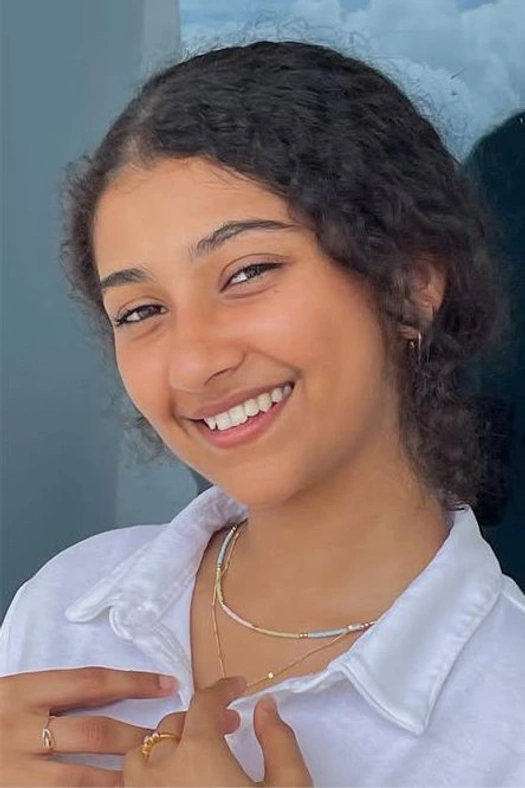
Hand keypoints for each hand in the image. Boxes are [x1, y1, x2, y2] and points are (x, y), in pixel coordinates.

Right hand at [0, 666, 177, 785]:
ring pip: (82, 777)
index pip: (91, 681)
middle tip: (169, 739)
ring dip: (120, 779)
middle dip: (137, 736)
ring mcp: (15, 772)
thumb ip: (58, 695)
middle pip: (95, 732)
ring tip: (149, 779)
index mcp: (22, 691)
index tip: (168, 683)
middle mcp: (21, 729)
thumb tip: (116, 691)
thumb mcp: (14, 696)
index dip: (133, 681)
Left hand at [124, 676, 312, 786]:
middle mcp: (161, 770)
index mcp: (198, 752)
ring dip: (166, 747)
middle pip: (172, 726)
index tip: (240, 688)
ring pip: (140, 756)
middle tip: (229, 729)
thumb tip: (265, 706)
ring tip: (194, 758)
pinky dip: (150, 778)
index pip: (205, 702)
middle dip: (200, 720)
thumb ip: (278, 740)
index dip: (223, 689)